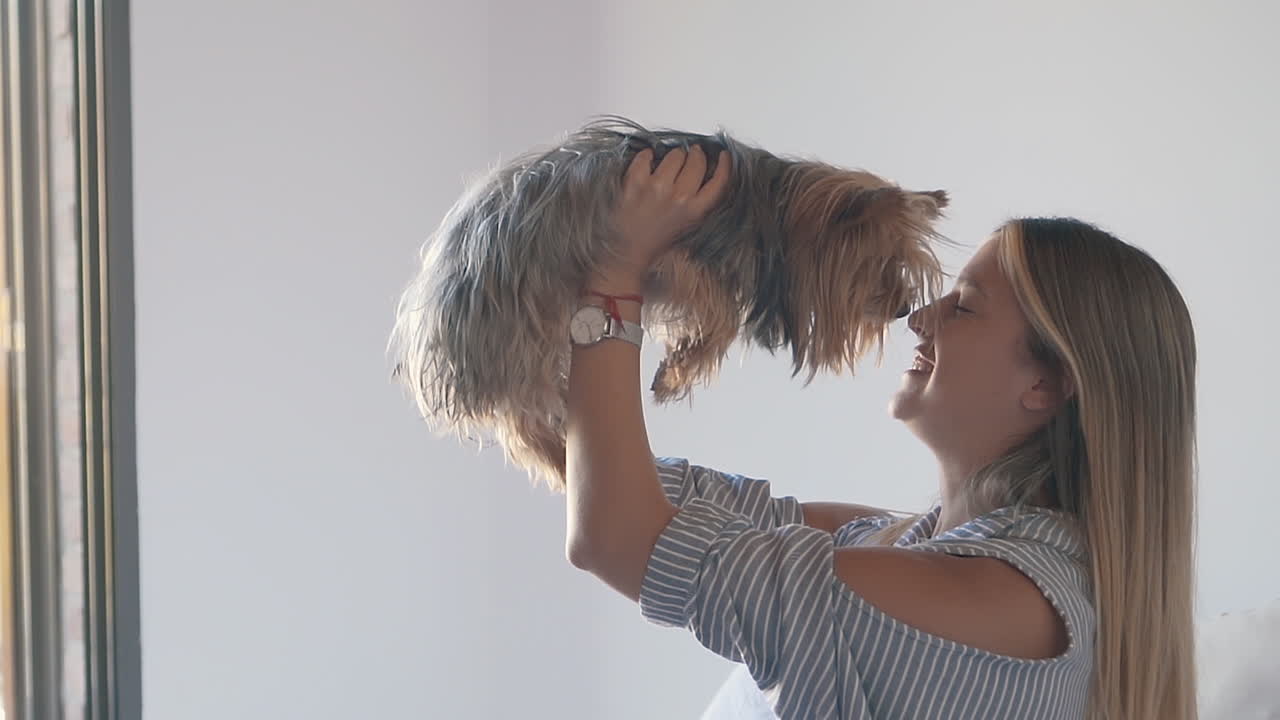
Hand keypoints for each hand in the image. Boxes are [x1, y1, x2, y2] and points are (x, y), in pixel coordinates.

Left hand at [601, 144, 731, 281]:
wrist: (626, 253)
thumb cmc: (655, 241)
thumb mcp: (687, 225)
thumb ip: (699, 203)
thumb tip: (704, 174)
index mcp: (695, 211)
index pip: (719, 181)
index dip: (724, 165)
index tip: (723, 155)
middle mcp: (678, 198)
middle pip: (697, 162)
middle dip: (695, 155)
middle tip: (691, 154)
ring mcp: (656, 189)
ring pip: (675, 155)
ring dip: (673, 156)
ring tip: (668, 163)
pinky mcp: (635, 183)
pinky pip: (646, 157)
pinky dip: (647, 156)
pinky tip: (648, 162)